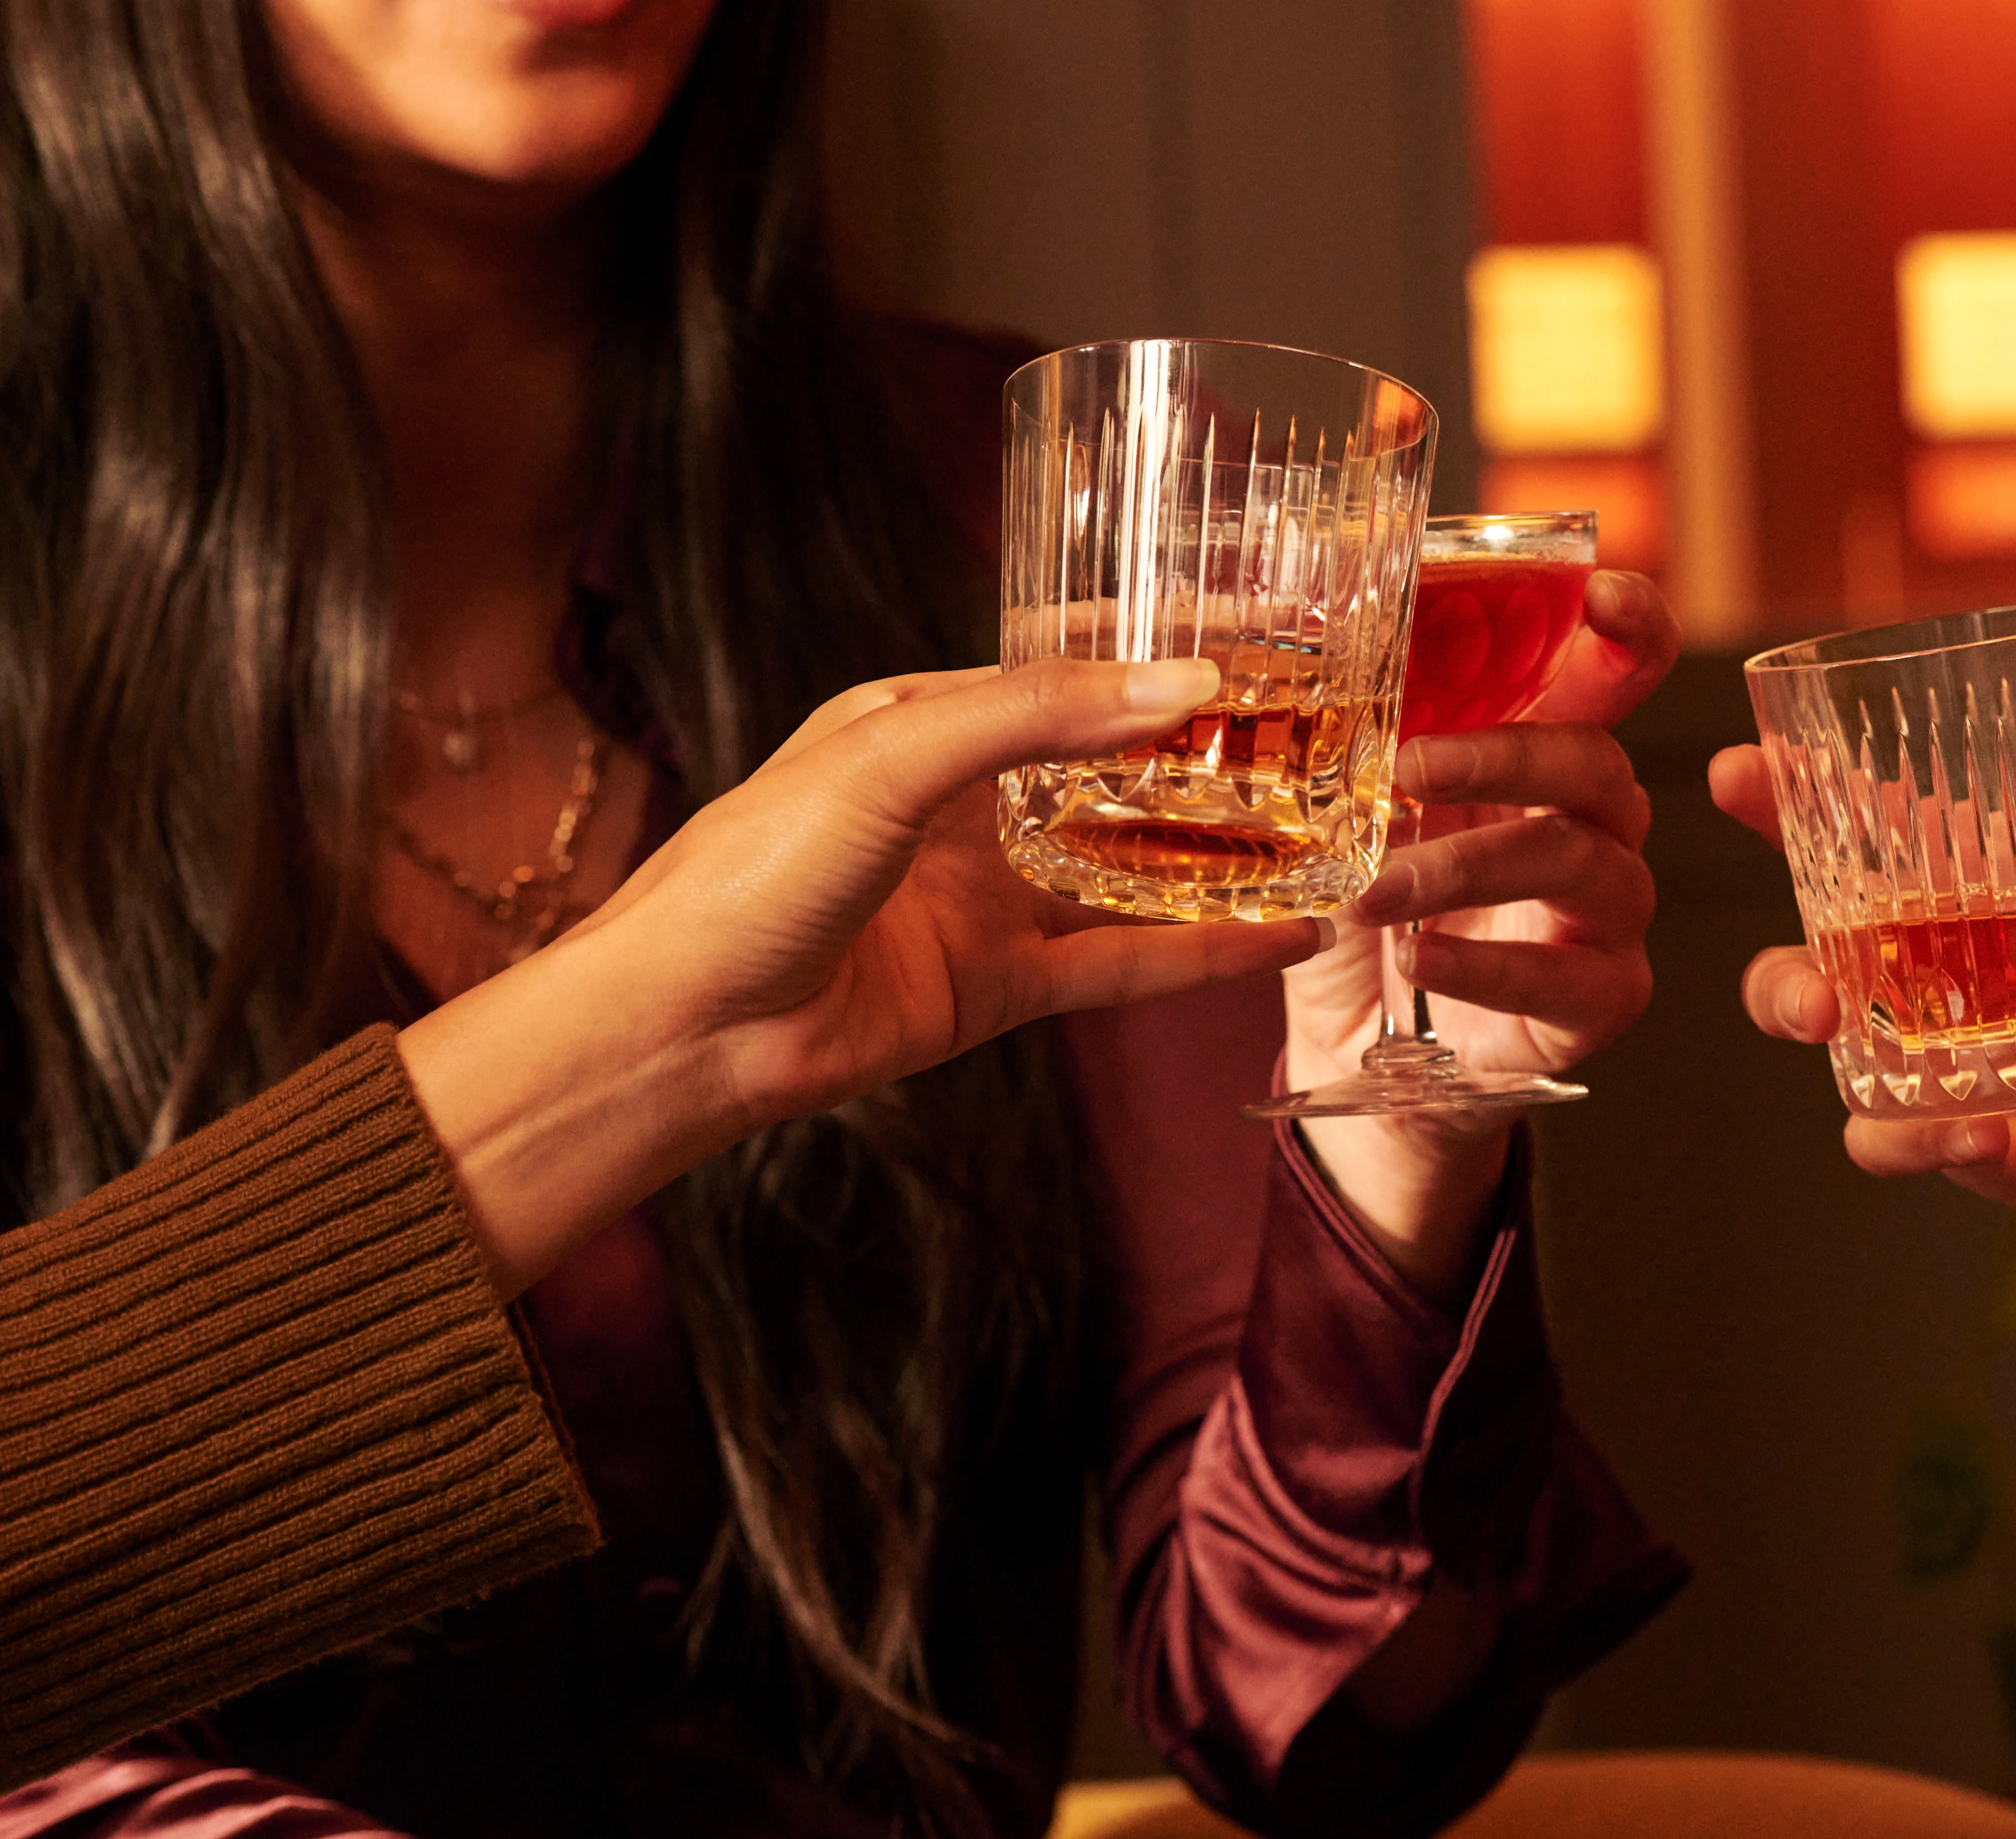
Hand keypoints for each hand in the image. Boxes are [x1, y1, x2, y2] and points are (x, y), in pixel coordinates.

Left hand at [404, 658, 1328, 1291]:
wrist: (685, 1025)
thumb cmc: (751, 869)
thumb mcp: (890, 754)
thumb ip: (1035, 716)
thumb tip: (1178, 685)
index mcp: (923, 716)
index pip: (1065, 668)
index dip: (1157, 652)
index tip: (1258, 635)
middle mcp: (965, 801)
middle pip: (1115, 767)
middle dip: (1210, 753)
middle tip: (1320, 734)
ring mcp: (988, 894)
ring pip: (1134, 866)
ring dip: (1223, 855)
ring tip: (1330, 836)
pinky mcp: (1001, 983)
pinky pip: (1122, 960)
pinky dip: (1202, 951)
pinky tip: (1282, 934)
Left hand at [1282, 570, 1680, 1301]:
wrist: (1361, 1049)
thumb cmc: (1363, 911)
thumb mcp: (1343, 816)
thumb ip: (1347, 740)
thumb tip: (1287, 638)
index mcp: (1541, 757)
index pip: (1615, 673)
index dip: (1628, 627)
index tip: (1598, 591)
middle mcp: (1594, 822)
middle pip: (1595, 759)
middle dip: (1500, 754)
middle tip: (1402, 769)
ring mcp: (1608, 912)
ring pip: (1578, 859)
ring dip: (1464, 866)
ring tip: (1374, 892)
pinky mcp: (1603, 997)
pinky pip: (1570, 975)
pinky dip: (1484, 967)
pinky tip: (1418, 963)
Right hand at [1710, 744, 2015, 1331]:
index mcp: (1955, 899)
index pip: (1846, 839)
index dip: (1778, 802)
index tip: (1736, 770)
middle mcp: (1924, 988)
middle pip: (1800, 985)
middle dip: (1786, 993)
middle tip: (1819, 1005)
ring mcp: (1947, 1076)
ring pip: (1862, 1106)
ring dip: (1902, 1124)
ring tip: (1986, 1124)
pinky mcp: (1993, 1146)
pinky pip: (1973, 1157)